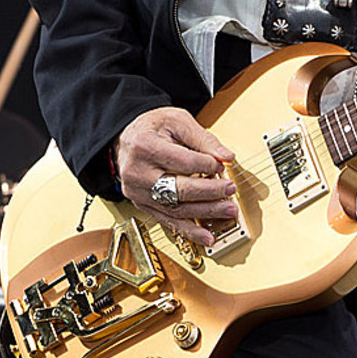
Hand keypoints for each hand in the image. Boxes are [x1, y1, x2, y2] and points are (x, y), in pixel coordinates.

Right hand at [114, 107, 236, 246]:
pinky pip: (167, 221)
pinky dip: (188, 230)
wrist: (126, 139)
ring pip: (176, 208)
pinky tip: (206, 237)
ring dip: (205, 213)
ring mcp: (137, 192)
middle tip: (230, 189)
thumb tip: (227, 157)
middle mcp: (137, 172)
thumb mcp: (176, 121)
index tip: (221, 165)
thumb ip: (203, 139)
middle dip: (210, 192)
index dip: (208, 165)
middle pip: (179, 189)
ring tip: (228, 211)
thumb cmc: (151, 128)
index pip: (184, 162)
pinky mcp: (141, 204)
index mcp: (145, 146)